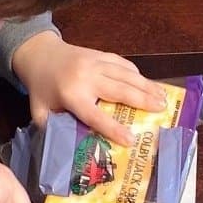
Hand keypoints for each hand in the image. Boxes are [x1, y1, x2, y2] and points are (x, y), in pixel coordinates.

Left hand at [12, 31, 167, 145]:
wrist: (38, 53)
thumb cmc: (41, 88)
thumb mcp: (40, 112)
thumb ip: (53, 129)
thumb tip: (71, 149)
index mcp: (71, 95)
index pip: (95, 116)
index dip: (114, 129)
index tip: (131, 140)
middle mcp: (86, 77)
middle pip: (119, 90)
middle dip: (143, 100)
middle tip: (162, 110)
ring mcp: (94, 62)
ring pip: (126, 75)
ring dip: (147, 86)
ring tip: (163, 97)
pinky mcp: (100, 54)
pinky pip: (122, 64)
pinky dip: (137, 74)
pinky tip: (148, 83)